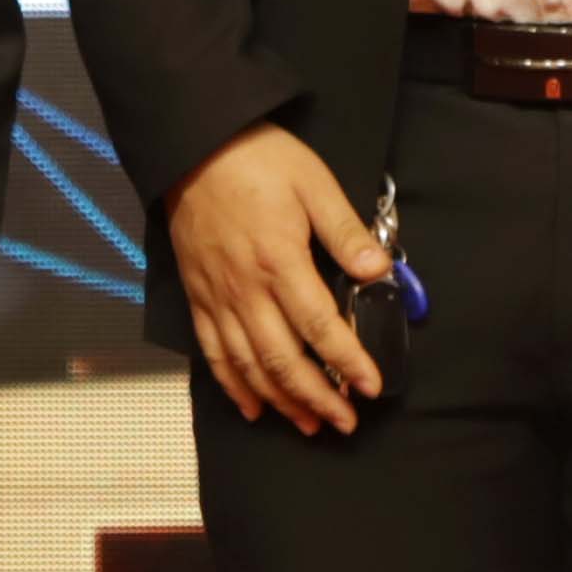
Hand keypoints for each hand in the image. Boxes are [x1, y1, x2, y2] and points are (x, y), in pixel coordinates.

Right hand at [164, 120, 392, 435]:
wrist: (194, 146)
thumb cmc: (257, 159)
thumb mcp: (314, 183)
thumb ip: (346, 231)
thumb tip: (378, 270)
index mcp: (280, 262)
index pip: (320, 328)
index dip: (347, 363)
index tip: (370, 387)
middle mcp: (246, 290)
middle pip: (283, 360)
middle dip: (317, 398)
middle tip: (345, 422)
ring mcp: (218, 297)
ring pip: (249, 366)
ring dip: (280, 401)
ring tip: (308, 424)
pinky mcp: (198, 296)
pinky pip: (213, 353)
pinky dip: (232, 385)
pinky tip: (252, 406)